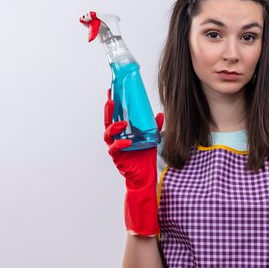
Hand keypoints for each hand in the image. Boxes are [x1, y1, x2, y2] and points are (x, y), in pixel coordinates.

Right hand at [104, 89, 163, 234]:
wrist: (145, 177)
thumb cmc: (145, 157)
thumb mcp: (151, 138)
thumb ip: (154, 127)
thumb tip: (160, 114)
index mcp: (122, 131)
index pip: (115, 114)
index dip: (112, 103)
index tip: (111, 90)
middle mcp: (116, 138)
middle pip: (107, 121)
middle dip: (108, 110)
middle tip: (111, 100)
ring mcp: (115, 147)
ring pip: (108, 134)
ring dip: (114, 126)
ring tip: (122, 123)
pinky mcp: (118, 158)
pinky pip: (115, 149)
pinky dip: (120, 144)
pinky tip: (126, 142)